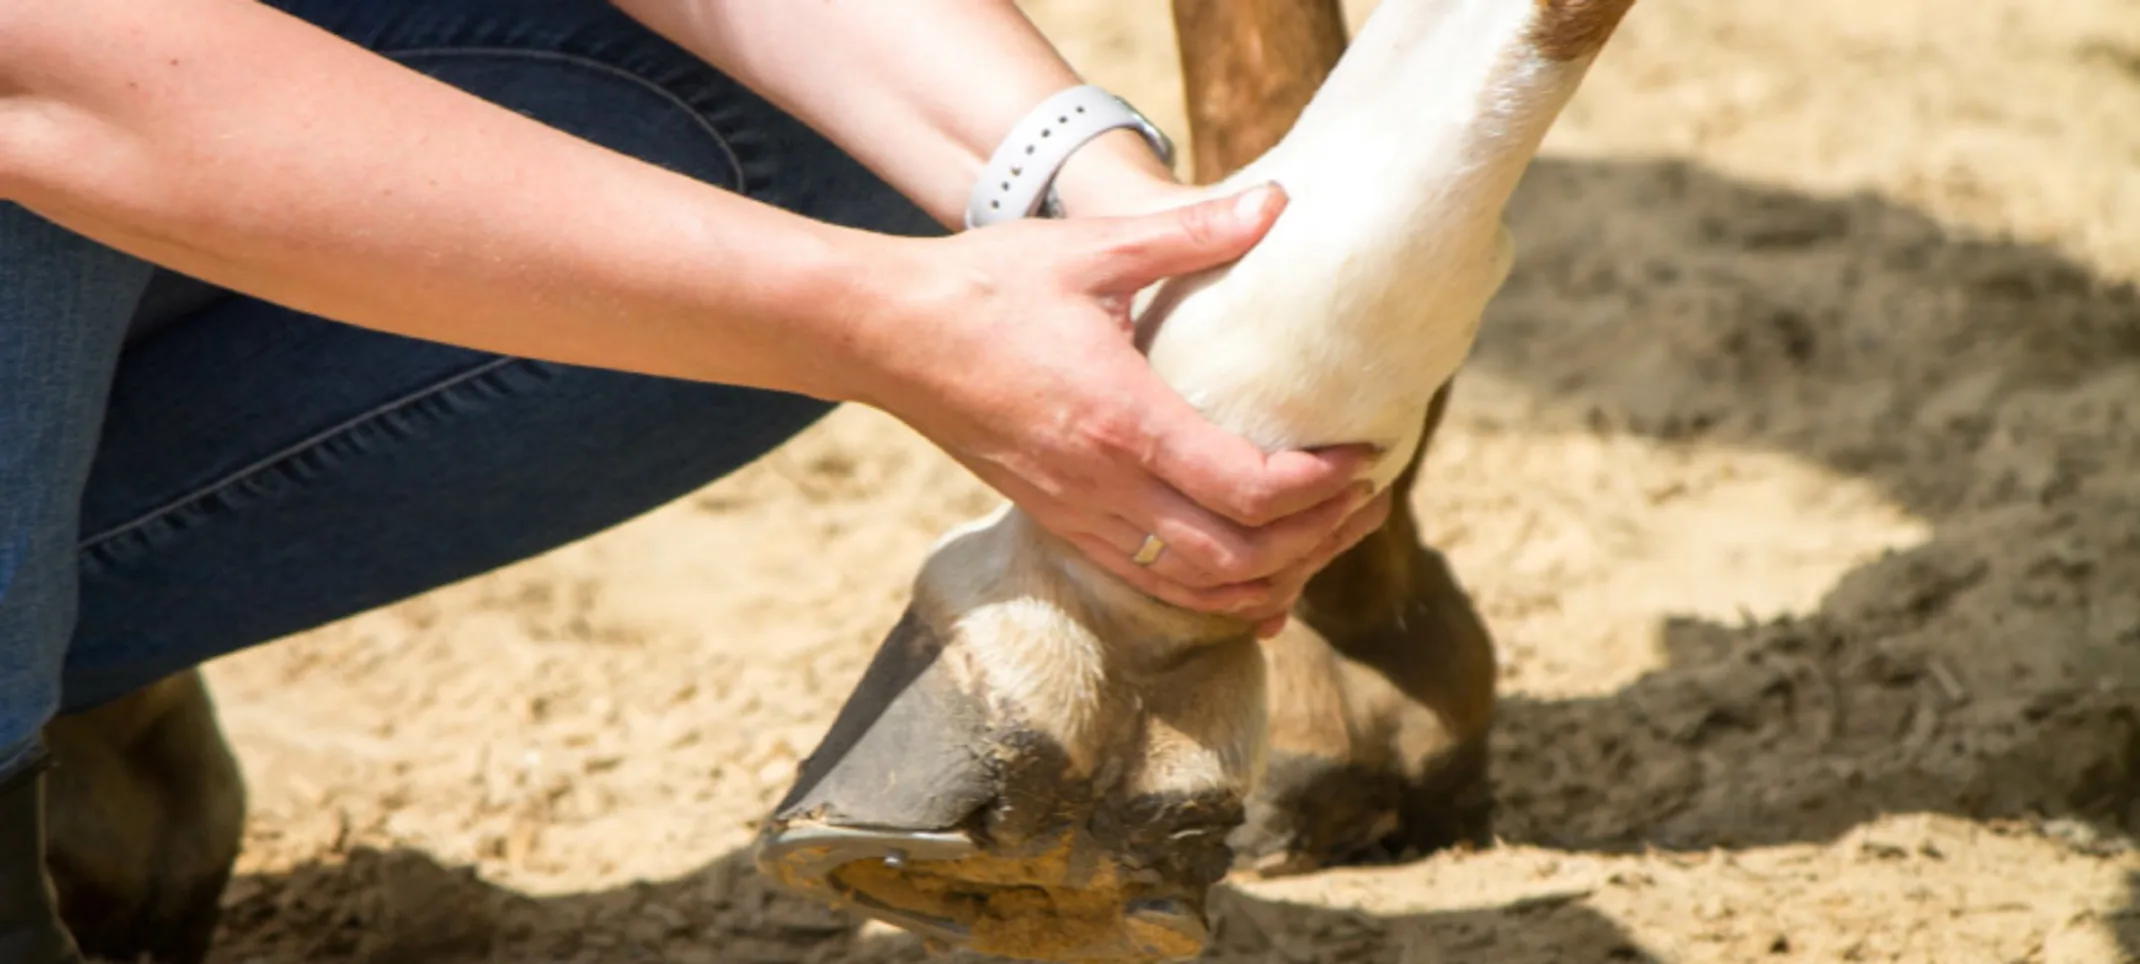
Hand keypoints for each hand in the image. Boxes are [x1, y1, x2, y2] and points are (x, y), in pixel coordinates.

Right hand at [851, 183, 1389, 634]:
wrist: (886, 335)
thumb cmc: (985, 286)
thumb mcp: (1090, 249)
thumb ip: (1190, 233)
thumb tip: (1278, 203)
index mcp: (1121, 421)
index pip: (1248, 489)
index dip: (1323, 487)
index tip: (1367, 456)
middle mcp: (1103, 487)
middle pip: (1238, 557)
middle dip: (1320, 539)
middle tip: (1371, 498)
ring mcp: (1077, 516)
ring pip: (1198, 589)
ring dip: (1276, 578)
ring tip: (1329, 539)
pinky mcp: (1059, 525)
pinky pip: (1153, 588)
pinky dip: (1216, 598)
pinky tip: (1259, 589)